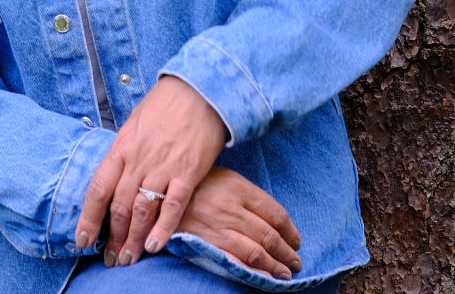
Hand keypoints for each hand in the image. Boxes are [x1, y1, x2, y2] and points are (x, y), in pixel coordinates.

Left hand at [74, 76, 226, 267]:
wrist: (197, 92)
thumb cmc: (164, 106)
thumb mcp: (134, 124)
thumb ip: (124, 151)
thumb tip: (115, 172)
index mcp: (121, 147)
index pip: (98, 188)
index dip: (89, 217)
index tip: (82, 239)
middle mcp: (137, 160)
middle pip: (118, 205)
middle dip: (112, 236)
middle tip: (109, 259)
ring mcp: (162, 168)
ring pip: (141, 210)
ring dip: (132, 238)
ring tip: (128, 259)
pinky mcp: (187, 174)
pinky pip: (172, 207)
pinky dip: (162, 229)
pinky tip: (154, 246)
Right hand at [178, 166, 302, 280]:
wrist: (158, 191)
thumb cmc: (193, 182)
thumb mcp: (221, 176)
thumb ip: (246, 194)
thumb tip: (275, 219)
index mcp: (237, 186)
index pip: (275, 213)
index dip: (291, 230)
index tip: (296, 239)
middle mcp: (231, 207)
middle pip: (270, 235)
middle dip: (288, 252)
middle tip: (296, 261)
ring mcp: (219, 226)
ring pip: (257, 252)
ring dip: (276, 266)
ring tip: (285, 272)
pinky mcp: (207, 242)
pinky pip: (237, 261)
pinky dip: (255, 272)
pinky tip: (265, 277)